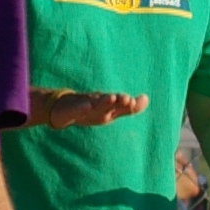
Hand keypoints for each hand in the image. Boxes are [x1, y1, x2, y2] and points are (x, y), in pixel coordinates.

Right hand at [28, 89, 147, 129]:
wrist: (61, 110)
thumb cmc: (91, 110)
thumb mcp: (111, 112)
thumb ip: (129, 108)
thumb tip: (147, 98)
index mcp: (107, 105)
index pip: (119, 104)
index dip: (126, 103)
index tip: (134, 101)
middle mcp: (96, 103)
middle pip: (108, 101)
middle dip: (117, 99)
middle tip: (127, 98)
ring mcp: (83, 105)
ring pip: (94, 103)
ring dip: (103, 100)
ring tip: (112, 98)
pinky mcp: (71, 110)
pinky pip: (77, 109)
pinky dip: (82, 107)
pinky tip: (88, 107)